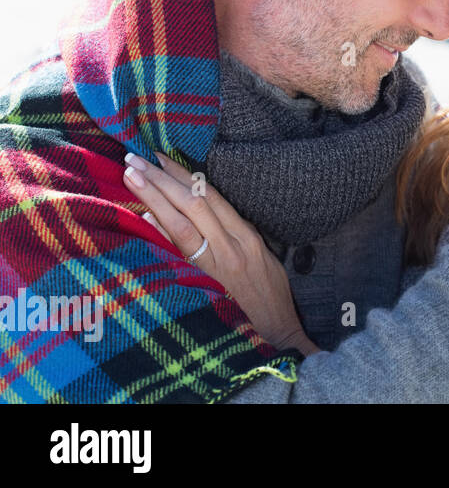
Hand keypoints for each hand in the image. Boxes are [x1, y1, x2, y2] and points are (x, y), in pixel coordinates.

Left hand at [122, 152, 319, 356]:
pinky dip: (161, 233)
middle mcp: (231, 245)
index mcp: (245, 235)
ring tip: (131, 174)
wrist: (278, 331)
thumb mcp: (259, 255)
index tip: (158, 156)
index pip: (209, 195)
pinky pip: (181, 253)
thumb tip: (192, 214)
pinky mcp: (207, 284)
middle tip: (133, 157)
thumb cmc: (268, 294)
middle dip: (161, 178)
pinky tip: (143, 217)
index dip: (182, 174)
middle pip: (193, 203)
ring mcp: (217, 265)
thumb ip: (228, 234)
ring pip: (183, 223)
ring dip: (155, 196)